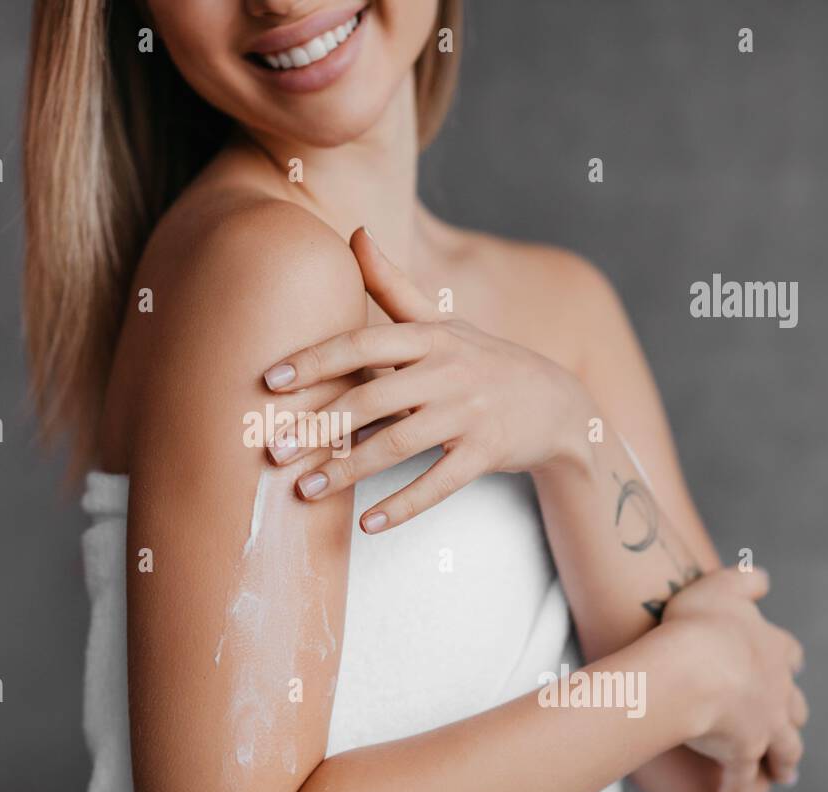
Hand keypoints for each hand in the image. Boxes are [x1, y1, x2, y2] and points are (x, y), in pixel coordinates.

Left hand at [260, 227, 590, 533]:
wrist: (557, 403)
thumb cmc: (482, 359)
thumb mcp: (441, 321)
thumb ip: (392, 285)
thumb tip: (353, 231)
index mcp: (430, 336)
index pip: (362, 342)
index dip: (315, 361)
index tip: (270, 381)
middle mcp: (448, 370)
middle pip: (373, 398)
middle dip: (318, 425)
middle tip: (271, 449)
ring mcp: (470, 413)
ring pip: (398, 444)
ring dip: (347, 470)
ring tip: (304, 490)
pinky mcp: (487, 454)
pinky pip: (437, 485)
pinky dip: (401, 506)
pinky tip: (365, 525)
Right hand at [663, 567, 807, 791]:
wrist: (694, 667)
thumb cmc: (700, 624)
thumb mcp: (721, 587)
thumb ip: (744, 582)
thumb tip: (761, 576)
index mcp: (772, 649)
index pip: (787, 653)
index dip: (786, 658)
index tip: (789, 662)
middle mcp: (776, 689)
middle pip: (793, 706)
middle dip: (792, 715)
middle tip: (789, 726)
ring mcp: (763, 724)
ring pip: (782, 747)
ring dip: (782, 761)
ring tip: (783, 775)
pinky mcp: (741, 752)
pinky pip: (738, 782)